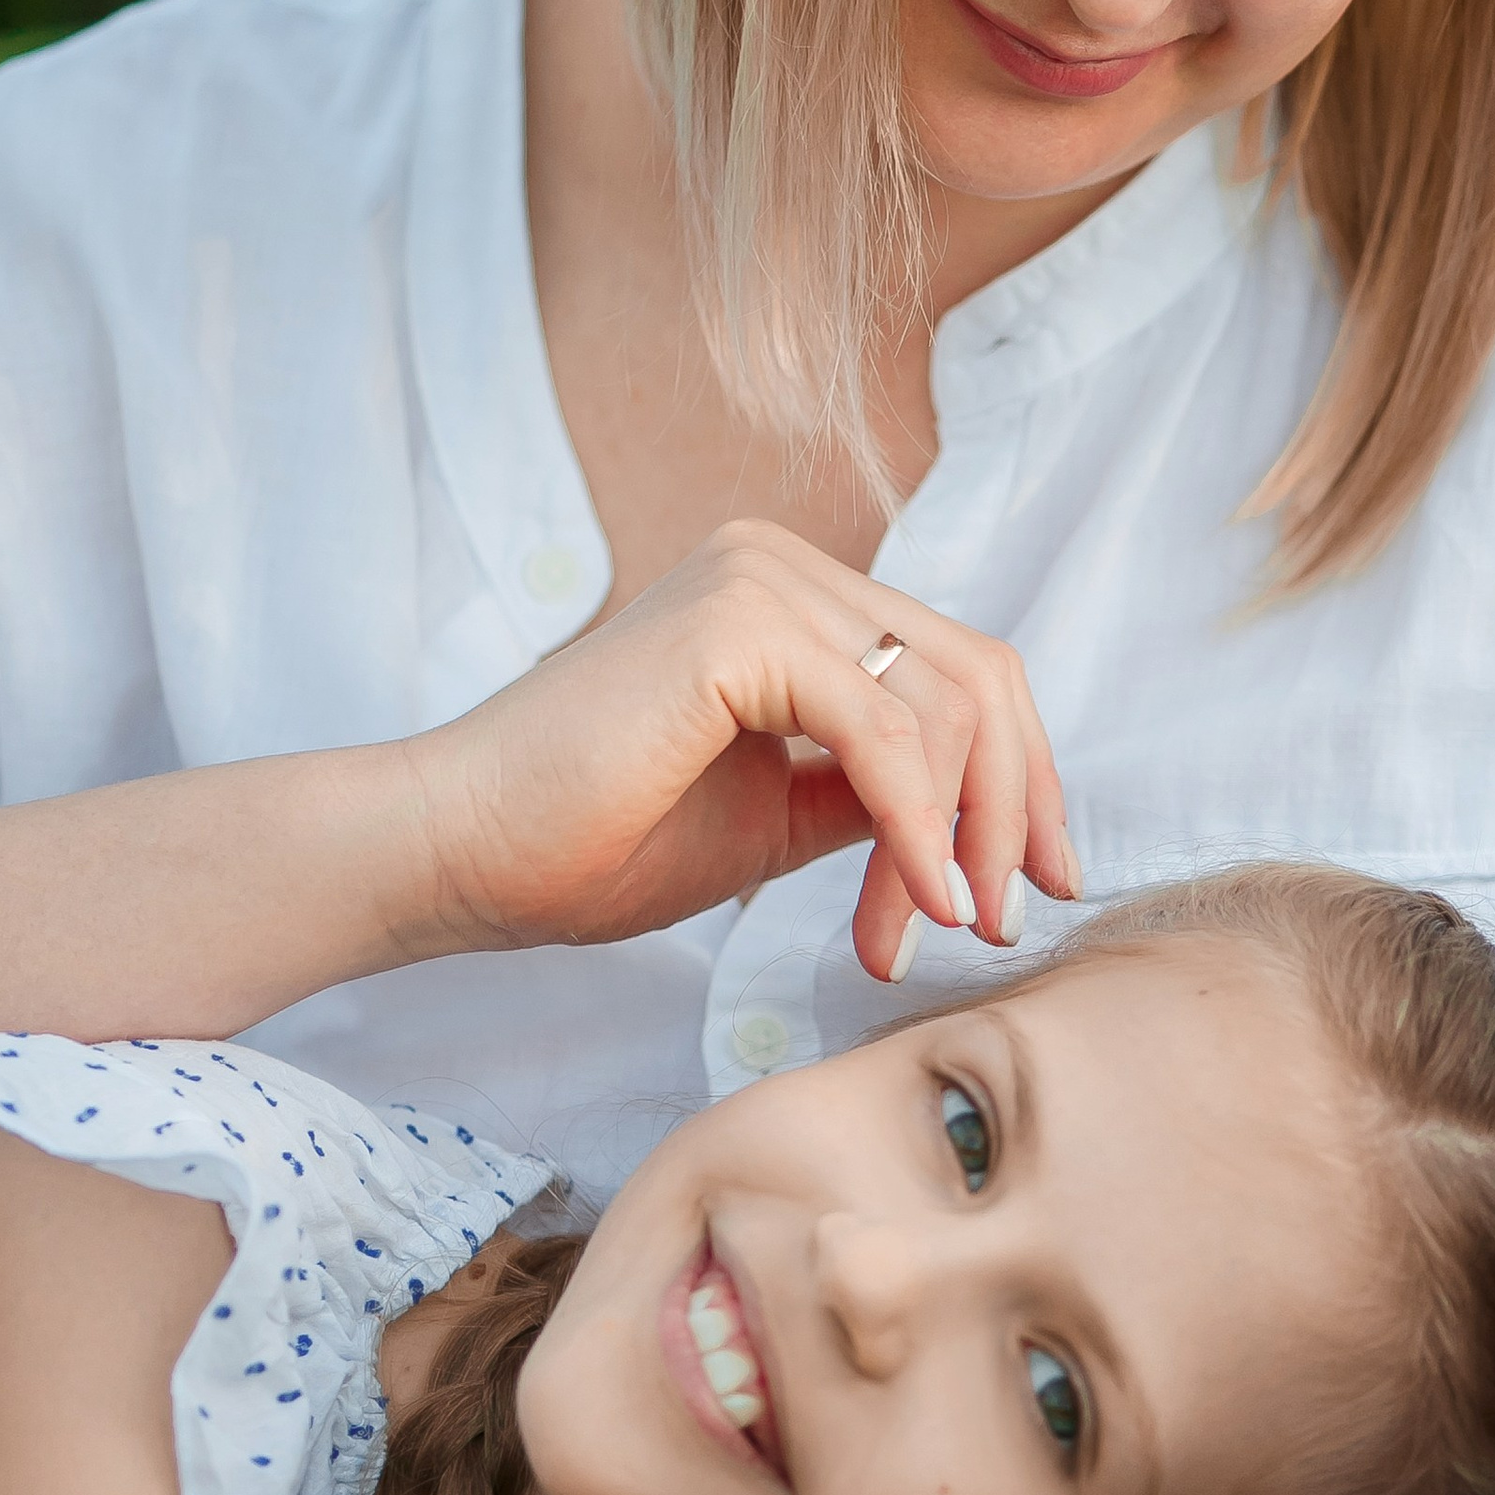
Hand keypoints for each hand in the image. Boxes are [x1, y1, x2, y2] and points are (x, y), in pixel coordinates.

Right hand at [401, 520, 1076, 979]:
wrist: (459, 853)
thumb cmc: (591, 842)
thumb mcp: (780, 814)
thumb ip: (874, 789)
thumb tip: (985, 818)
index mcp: (790, 593)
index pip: (957, 667)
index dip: (1019, 777)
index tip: (1034, 882)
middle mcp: (782, 562)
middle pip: (978, 674)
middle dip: (1012, 808)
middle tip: (1005, 919)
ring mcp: (760, 577)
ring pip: (945, 705)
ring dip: (959, 837)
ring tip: (935, 932)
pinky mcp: (737, 624)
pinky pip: (882, 731)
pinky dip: (918, 825)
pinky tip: (917, 905)